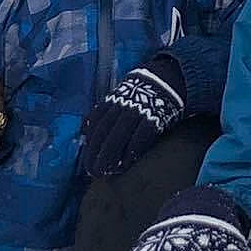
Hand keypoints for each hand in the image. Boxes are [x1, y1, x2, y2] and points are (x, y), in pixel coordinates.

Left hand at [80, 59, 186, 176]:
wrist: (168, 78)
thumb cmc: (140, 92)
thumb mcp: (118, 96)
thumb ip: (102, 112)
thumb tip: (83, 130)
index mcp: (112, 101)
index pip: (96, 124)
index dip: (90, 144)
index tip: (86, 159)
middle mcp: (122, 106)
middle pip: (104, 133)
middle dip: (97, 154)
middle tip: (93, 171)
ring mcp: (138, 112)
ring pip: (118, 137)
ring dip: (110, 156)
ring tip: (106, 172)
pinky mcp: (154, 119)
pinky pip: (140, 137)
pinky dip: (131, 151)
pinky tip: (126, 164)